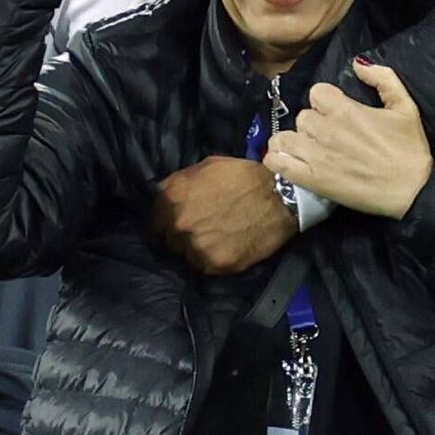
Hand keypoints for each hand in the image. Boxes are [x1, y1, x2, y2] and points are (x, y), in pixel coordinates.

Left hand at [151, 158, 297, 275]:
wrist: (280, 196)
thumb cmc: (243, 177)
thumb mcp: (206, 167)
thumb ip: (179, 183)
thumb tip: (163, 195)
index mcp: (172, 197)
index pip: (153, 222)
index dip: (165, 223)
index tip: (175, 224)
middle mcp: (179, 223)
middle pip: (169, 242)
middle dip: (181, 238)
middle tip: (201, 231)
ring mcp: (197, 246)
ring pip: (186, 257)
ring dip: (196, 252)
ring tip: (216, 241)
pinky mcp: (216, 264)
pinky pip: (205, 268)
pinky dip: (213, 261)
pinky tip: (227, 249)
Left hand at [261, 58, 431, 218]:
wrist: (413, 191)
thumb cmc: (410, 149)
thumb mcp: (405, 106)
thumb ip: (383, 78)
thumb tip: (357, 63)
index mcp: (346, 109)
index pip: (316, 92)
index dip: (324, 102)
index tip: (335, 113)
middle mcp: (326, 129)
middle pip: (302, 116)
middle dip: (312, 124)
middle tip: (327, 137)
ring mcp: (315, 156)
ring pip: (284, 137)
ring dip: (293, 141)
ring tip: (306, 150)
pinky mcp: (310, 179)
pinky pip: (276, 163)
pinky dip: (277, 159)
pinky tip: (289, 161)